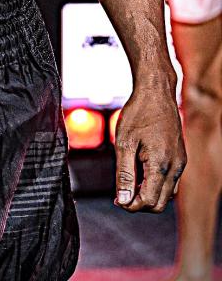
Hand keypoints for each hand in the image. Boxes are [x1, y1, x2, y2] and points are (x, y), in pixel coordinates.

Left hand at [114, 76, 185, 211]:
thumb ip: (124, 174)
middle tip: (121, 193)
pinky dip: (156, 184)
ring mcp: (180, 163)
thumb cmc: (138, 113)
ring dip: (149, 194)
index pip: (149, 201)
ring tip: (130, 181)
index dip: (131, 205)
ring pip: (167, 194)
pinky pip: (170, 181)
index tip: (116, 199)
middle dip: (140, 203)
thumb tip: (122, 200)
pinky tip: (141, 172)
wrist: (156, 92)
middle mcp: (175, 167)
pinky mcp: (180, 157)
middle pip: (160, 203)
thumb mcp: (124, 143)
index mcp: (161, 164)